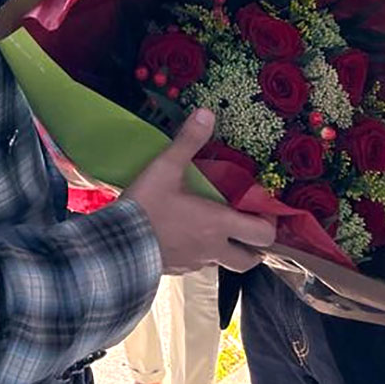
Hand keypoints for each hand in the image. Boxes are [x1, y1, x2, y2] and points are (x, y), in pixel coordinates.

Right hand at [122, 109, 275, 273]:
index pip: (262, 235)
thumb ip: (188, 141)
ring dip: (228, 249)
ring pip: (224, 263)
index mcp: (218, 223)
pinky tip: (188, 235)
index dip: (269, 223)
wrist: (115, 246)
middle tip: (248, 226)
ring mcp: (195, 264)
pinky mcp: (178, 270)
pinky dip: (203, 253)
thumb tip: (207, 113)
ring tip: (218, 227)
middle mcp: (213, 248)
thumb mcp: (166, 167)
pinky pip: (200, 265)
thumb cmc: (146, 207)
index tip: (261, 208)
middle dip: (255, 246)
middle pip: (249, 260)